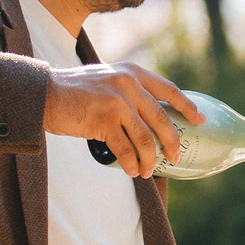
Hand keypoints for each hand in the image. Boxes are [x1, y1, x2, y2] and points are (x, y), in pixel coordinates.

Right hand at [41, 62, 202, 177]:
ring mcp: (117, 102)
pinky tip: (132, 170)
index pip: (168, 89)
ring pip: (145, 138)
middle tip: (176, 157)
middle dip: (172, 141)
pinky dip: (131, 163)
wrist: (44, 93)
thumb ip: (128, 91)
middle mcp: (128, 84)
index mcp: (132, 73)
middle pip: (161, 118)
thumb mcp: (107, 80)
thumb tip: (150, 119)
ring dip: (149, 159)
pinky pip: (125, 149)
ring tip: (147, 171)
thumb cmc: (75, 92)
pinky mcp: (104, 120)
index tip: (200, 120)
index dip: (186, 106)